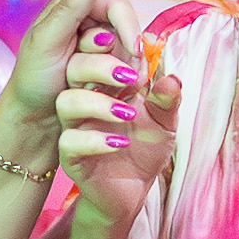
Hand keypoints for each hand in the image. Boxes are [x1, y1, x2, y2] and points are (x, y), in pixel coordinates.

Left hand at [0, 0, 113, 174]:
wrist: (34, 115)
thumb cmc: (33, 79)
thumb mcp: (46, 42)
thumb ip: (69, 9)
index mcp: (72, 1)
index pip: (115, 4)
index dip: (129, 26)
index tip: (136, 51)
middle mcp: (87, 15)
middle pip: (126, 26)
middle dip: (128, 52)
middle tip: (129, 78)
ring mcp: (97, 38)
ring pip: (129, 47)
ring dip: (126, 67)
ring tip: (118, 87)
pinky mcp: (105, 60)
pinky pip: (127, 64)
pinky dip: (125, 77)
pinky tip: (120, 90)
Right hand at [55, 0, 180, 227]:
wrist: (132, 191)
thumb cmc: (144, 149)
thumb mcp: (164, 122)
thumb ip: (167, 100)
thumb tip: (173, 78)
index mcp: (105, 85)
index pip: (98, 53)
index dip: (115, 47)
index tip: (142, 54)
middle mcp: (85, 100)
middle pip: (74, 67)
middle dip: (101, 67)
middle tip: (132, 79)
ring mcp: (75, 127)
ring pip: (66, 102)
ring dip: (97, 103)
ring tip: (126, 114)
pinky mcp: (71, 156)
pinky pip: (70, 141)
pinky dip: (96, 140)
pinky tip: (120, 143)